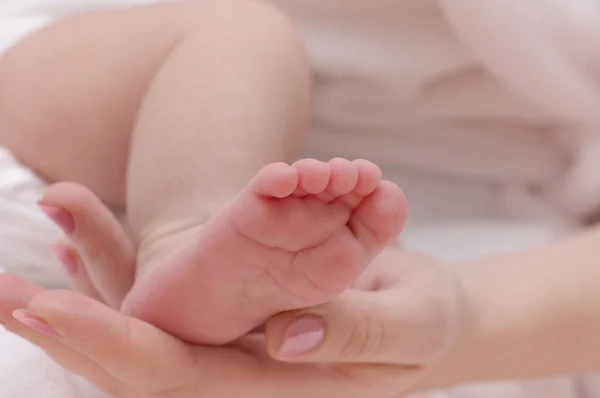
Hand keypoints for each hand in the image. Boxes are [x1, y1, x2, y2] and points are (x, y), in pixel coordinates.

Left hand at [0, 183, 464, 396]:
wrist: (426, 311)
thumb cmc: (426, 322)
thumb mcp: (413, 325)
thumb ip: (359, 334)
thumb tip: (286, 334)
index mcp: (281, 389)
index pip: (181, 379)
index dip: (114, 347)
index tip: (50, 311)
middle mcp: (243, 372)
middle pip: (141, 363)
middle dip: (74, 329)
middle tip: (9, 293)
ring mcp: (234, 342)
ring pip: (146, 327)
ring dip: (90, 285)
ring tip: (43, 239)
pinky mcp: (235, 311)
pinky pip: (170, 297)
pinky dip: (124, 266)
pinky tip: (85, 235)